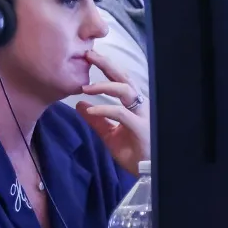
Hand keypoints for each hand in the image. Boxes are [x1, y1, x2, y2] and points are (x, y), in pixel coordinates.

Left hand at [75, 49, 148, 174]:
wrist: (147, 172)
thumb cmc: (133, 153)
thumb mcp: (109, 135)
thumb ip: (97, 120)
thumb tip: (80, 105)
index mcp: (134, 105)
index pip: (121, 80)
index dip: (107, 68)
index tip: (90, 58)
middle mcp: (139, 106)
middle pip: (124, 78)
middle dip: (107, 65)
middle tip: (89, 55)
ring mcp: (141, 115)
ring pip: (125, 91)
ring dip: (104, 85)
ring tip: (85, 87)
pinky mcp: (140, 127)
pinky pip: (120, 113)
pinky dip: (104, 109)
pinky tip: (91, 109)